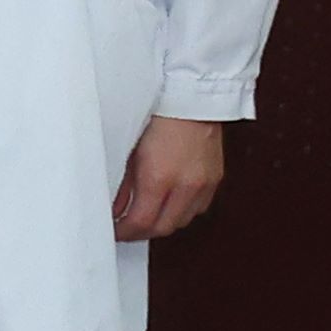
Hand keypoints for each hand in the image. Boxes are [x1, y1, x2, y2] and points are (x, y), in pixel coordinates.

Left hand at [115, 114, 230, 241]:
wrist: (190, 98)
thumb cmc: (156, 116)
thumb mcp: (128, 150)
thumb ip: (122, 183)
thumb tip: (115, 207)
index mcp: (159, 178)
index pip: (141, 222)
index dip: (125, 232)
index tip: (114, 232)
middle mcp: (185, 185)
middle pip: (164, 228)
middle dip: (142, 233)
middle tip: (126, 229)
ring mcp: (204, 184)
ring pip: (183, 220)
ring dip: (163, 223)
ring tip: (145, 216)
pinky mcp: (215, 179)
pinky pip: (198, 207)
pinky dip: (182, 211)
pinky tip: (169, 203)